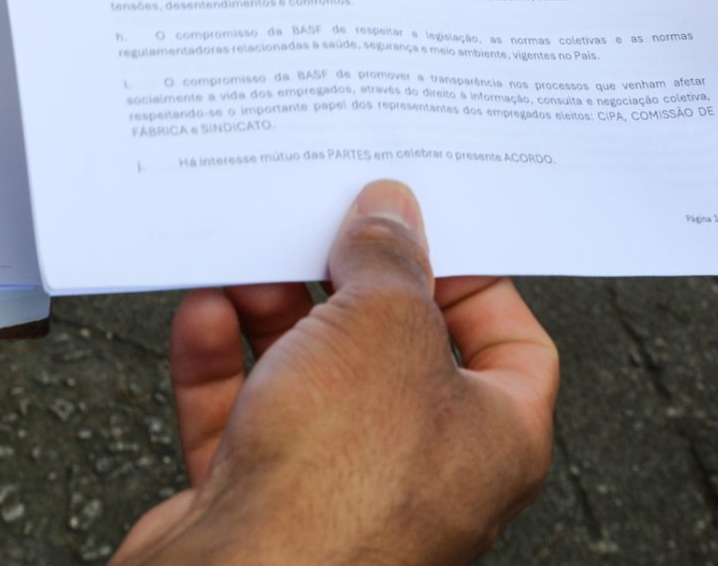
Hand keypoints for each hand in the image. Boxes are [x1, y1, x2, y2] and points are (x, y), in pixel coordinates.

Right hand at [111, 181, 557, 565]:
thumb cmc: (341, 482)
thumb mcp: (385, 325)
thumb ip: (389, 259)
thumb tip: (389, 214)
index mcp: (495, 441)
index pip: (512, 344)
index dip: (473, 278)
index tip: (424, 226)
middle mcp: (424, 470)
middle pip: (394, 350)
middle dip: (351, 283)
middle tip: (324, 222)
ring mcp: (336, 490)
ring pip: (310, 375)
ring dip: (274, 310)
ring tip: (251, 254)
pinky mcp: (258, 503)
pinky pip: (242, 413)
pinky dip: (221, 360)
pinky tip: (205, 311)